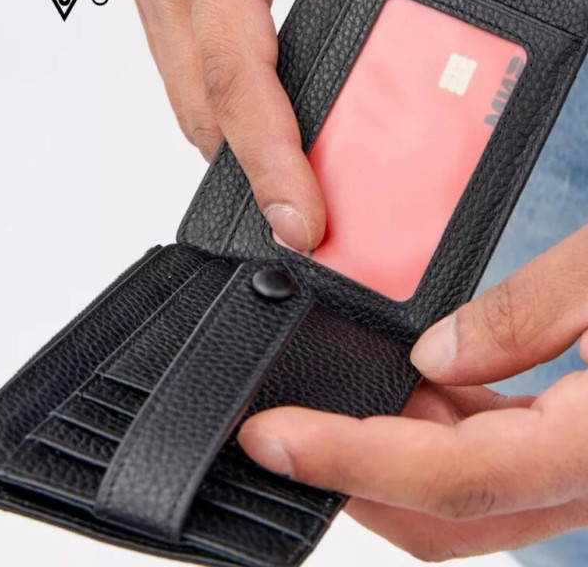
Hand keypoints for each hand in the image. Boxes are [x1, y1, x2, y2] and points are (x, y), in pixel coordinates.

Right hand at [104, 0, 486, 250]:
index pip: (239, 78)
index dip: (268, 158)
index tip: (299, 216)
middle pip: (207, 111)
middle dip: (252, 176)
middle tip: (305, 222)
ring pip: (188, 99)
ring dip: (233, 149)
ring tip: (287, 184)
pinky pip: (185, 71)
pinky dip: (221, 110)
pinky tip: (256, 117)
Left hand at [239, 223, 587, 560]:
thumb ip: (526, 316)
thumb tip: (432, 359)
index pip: (450, 478)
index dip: (347, 461)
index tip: (271, 437)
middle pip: (448, 511)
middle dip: (355, 475)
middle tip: (286, 423)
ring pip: (470, 492)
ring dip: (396, 450)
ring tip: (342, 391)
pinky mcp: (586, 444)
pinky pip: (500, 455)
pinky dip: (444, 428)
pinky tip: (420, 383)